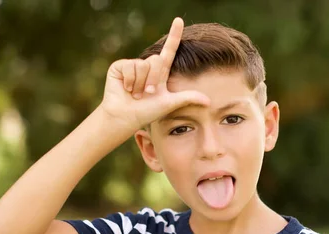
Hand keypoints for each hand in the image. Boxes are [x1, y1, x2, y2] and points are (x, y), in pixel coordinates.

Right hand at [100, 17, 209, 133]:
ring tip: (135, 94)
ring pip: (143, 64)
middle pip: (156, 60)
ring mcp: (132, 66)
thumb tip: (209, 101)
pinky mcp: (119, 66)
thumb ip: (188, 98)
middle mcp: (146, 67)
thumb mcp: (169, 103)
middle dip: (152, 80)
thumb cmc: (146, 113)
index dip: (174, 36)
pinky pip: (129, 66)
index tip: (179, 20)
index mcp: (159, 73)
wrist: (125, 118)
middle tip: (147, 94)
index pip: (169, 51)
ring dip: (141, 83)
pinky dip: (129, 80)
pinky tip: (126, 89)